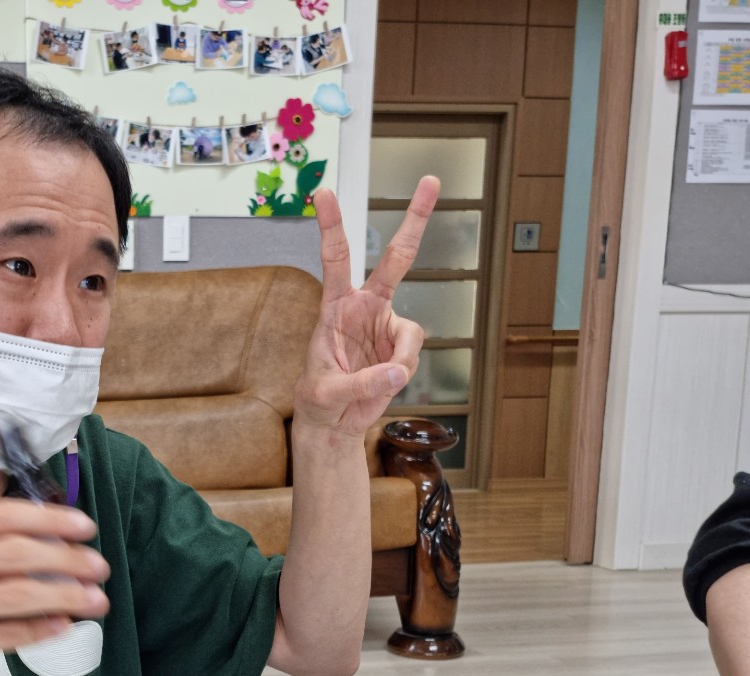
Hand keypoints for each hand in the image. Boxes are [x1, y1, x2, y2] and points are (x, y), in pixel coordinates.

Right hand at [0, 499, 110, 675]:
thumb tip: (59, 543)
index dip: (47, 518)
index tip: (85, 526)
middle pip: (11, 552)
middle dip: (65, 558)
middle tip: (100, 567)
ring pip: (13, 594)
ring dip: (63, 596)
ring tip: (94, 600)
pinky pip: (3, 634)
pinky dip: (40, 629)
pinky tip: (64, 626)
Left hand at [295, 176, 440, 438]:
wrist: (333, 421)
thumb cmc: (319, 399)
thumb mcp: (327, 393)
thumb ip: (361, 384)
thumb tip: (396, 372)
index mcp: (335, 308)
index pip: (335, 259)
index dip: (331, 226)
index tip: (323, 192)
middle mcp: (364, 307)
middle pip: (395, 258)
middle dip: (415, 220)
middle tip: (430, 180)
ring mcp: (386, 325)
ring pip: (413, 330)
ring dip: (401, 361)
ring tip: (377, 383)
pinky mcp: (402, 346)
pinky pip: (414, 355)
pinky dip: (403, 373)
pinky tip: (387, 382)